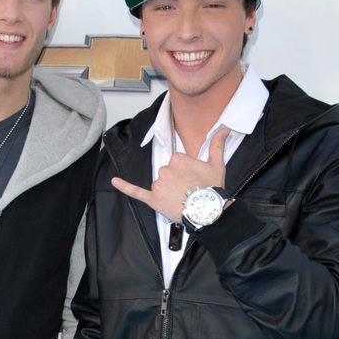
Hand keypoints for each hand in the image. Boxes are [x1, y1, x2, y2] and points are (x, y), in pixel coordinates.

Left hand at [111, 126, 229, 223]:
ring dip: (167, 191)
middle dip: (176, 181)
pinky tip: (114, 181)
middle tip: (189, 190)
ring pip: (159, 184)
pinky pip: (136, 191)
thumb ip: (217, 144)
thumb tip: (224, 127)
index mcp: (178, 158)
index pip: (176, 161)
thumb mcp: (217, 163)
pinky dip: (124, 186)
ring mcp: (159, 184)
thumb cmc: (212, 189)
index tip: (193, 179)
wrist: (208, 210)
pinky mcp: (153, 198)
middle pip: (167, 173)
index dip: (185, 172)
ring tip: (182, 198)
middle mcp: (166, 168)